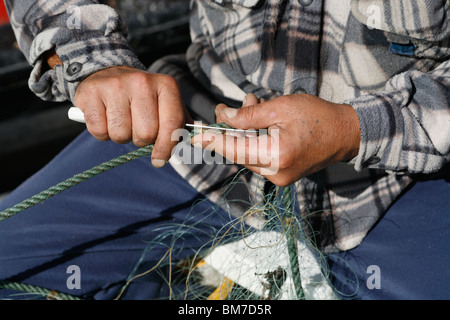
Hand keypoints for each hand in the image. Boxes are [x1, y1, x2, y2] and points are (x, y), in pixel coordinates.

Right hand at [74, 66, 189, 167]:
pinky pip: (99, 131)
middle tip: (136, 127)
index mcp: (166, 85)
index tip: (160, 159)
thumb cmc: (142, 97)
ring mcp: (115, 85)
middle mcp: (142, 82)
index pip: (171, 124)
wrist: (107, 73)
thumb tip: (198, 141)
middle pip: (145, 134)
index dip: (166, 147)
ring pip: (121, 135)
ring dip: (120, 136)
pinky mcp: (91, 92)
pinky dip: (101, 132)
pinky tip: (105, 117)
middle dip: (140, 139)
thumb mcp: (166, 103)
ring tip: (120, 120)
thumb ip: (181, 123)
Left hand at [192, 93, 360, 185]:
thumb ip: (248, 115)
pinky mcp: (281, 176)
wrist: (345, 134)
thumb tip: (222, 116)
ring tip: (254, 106)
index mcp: (276, 155)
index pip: (233, 149)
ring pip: (247, 154)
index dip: (211, 140)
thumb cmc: (317, 116)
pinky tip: (262, 123)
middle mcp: (275, 173)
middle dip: (233, 128)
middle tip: (238, 103)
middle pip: (238, 152)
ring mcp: (279, 178)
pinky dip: (254, 141)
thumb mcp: (281, 107)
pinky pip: (258, 158)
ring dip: (245, 132)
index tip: (194, 135)